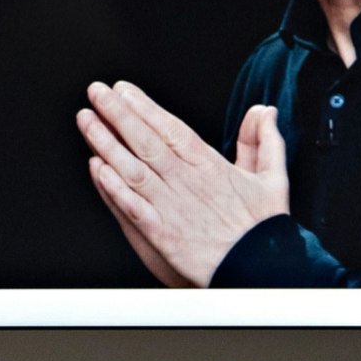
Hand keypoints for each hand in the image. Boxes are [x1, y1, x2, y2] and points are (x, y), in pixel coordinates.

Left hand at [77, 81, 289, 286]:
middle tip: (96, 93)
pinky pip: (132, 206)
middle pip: (146, 141)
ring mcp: (171, 207)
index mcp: (210, 166)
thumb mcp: (273, 178)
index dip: (145, 107)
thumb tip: (264, 111)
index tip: (124, 90)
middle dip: (118, 114)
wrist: (261, 270)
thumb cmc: (264, 229)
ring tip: (87, 121)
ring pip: (132, 168)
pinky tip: (96, 169)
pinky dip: (113, 187)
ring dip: (106, 143)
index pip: (171, 128)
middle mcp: (187, 182)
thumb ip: (264, 141)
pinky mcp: (162, 235)